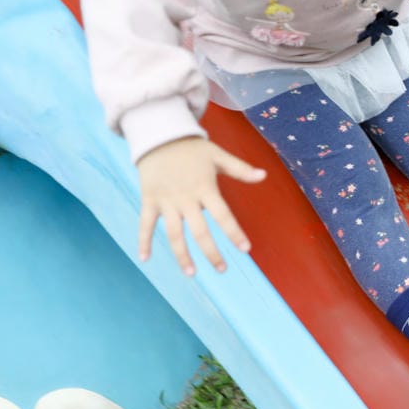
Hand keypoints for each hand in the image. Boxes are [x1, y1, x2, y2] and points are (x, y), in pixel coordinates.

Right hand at [136, 136, 266, 275]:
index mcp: (205, 188)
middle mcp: (186, 198)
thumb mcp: (217, 155)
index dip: (234, 233)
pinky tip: (144, 258)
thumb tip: (264, 175)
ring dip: (182, 255)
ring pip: (174, 234)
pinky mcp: (149, 200)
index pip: (223, 215)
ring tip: (191, 273)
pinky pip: (145, 224)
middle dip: (211, 252)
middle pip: (200, 231)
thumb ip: (239, 168)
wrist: (159, 135)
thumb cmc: (192, 148)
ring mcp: (166, 201)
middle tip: (222, 269)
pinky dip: (143, 241)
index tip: (246, 249)